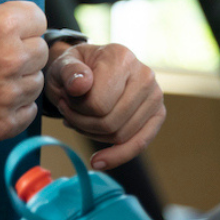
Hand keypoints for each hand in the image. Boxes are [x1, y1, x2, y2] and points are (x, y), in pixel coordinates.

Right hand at [0, 0, 46, 146]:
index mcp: (1, 24)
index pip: (39, 18)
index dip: (17, 23)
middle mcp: (10, 59)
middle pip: (40, 50)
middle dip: (20, 49)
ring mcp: (8, 94)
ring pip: (36, 81)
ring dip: (18, 78)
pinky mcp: (4, 125)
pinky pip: (29, 110)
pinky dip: (13, 106)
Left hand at [45, 42, 164, 170]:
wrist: (86, 71)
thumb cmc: (74, 70)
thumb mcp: (62, 65)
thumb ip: (69, 72)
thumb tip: (81, 85)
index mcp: (121, 57)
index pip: (98, 103)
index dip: (76, 108)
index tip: (65, 98)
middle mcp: (144, 74)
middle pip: (110, 122)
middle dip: (82, 123)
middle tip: (68, 111)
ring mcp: (155, 95)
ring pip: (120, 136)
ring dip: (92, 134)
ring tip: (79, 119)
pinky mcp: (157, 114)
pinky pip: (139, 144)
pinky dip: (117, 156)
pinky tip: (98, 162)